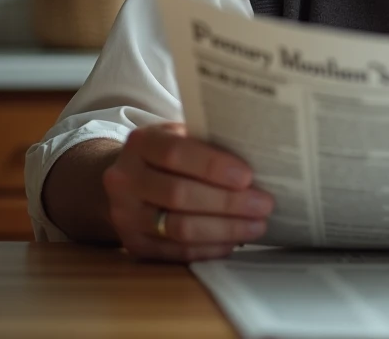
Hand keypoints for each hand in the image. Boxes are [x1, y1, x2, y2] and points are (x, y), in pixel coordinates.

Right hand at [102, 123, 272, 261]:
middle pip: (180, 194)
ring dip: (224, 229)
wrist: (127, 182)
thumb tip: (260, 157)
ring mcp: (124, 215)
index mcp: (141, 143)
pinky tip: (233, 242)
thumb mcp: (181, 136)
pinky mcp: (133, 244)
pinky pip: (176, 252)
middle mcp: (124, 179)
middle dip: (228, 202)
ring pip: (179, 228)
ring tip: (256, 226)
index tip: (248, 177)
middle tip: (264, 205)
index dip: (213, 166)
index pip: (176, 153)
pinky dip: (209, 248)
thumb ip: (208, 143)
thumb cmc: (169, 156)